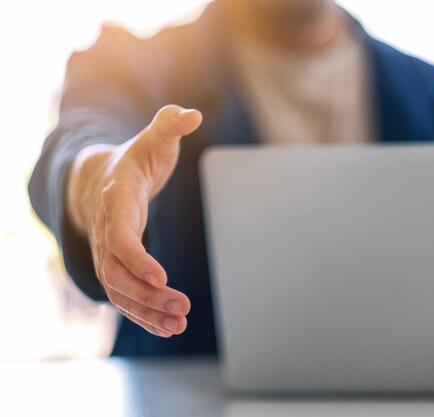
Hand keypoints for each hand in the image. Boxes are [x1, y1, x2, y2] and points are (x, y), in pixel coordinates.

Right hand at [67, 105, 202, 336]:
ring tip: (179, 324)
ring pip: (118, 291)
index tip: (162, 277)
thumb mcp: (153, 139)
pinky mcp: (115, 265)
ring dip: (147, 311)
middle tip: (182, 309)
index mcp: (115, 200)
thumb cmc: (135, 158)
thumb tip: (192, 113)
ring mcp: (106, 252)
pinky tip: (167, 326)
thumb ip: (169, 126)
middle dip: (148, 294)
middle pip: (117, 272)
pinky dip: (143, 313)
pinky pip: (124, 296)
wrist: (102, 178)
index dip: (136, 258)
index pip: (118, 235)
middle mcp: (105, 231)